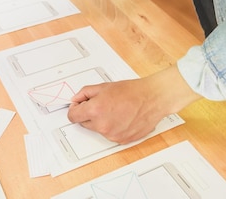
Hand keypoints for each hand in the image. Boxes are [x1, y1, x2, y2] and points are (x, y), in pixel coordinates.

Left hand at [67, 66, 200, 143]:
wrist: (152, 98)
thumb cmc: (132, 91)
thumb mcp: (104, 87)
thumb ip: (85, 93)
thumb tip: (75, 100)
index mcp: (95, 110)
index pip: (73, 116)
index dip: (75, 110)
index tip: (79, 106)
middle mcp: (102, 125)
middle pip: (84, 124)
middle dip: (89, 114)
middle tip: (102, 104)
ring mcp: (112, 135)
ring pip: (98, 130)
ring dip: (102, 121)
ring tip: (116, 110)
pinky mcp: (121, 140)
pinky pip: (110, 135)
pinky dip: (113, 127)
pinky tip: (122, 117)